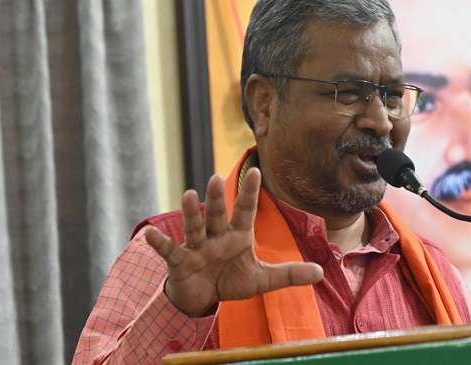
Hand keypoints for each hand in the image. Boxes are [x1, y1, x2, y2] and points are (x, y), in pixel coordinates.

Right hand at [144, 168, 323, 316]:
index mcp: (237, 236)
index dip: (249, 192)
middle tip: (216, 176)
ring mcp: (196, 247)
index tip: (255, 170)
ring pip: (195, 227)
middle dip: (217, 198)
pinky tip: (149, 235)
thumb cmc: (231, 281)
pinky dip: (160, 243)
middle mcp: (216, 236)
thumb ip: (289, 274)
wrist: (203, 298)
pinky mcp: (179, 262)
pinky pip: (169, 251)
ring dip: (191, 213)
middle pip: (218, 214)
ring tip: (189, 194)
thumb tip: (321, 273)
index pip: (245, 211)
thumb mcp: (262, 280)